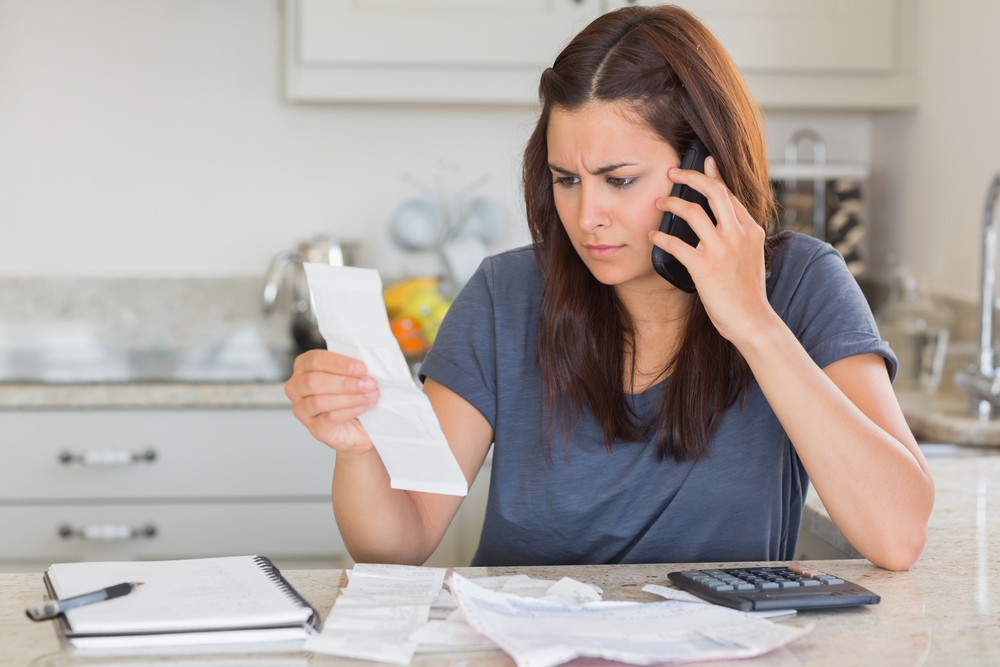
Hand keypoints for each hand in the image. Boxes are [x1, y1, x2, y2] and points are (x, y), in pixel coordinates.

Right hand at [284, 350, 379, 456]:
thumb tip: (364, 365)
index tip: (361, 368)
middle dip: (345, 382)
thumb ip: (351, 367)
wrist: (357, 425)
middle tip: (369, 383)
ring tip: (371, 395)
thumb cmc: (351, 393)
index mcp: (303, 367)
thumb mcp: (350, 374)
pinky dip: (350, 410)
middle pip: (314, 381)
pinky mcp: (313, 428)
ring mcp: (302, 410)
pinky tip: (365, 406)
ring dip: (350, 397)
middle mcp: (296, 387)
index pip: (314, 360)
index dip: (338, 363)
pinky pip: (329, 418)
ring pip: (319, 401)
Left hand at [648, 156, 775, 343]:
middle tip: (672, 172)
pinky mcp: (705, 267)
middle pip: (714, 192)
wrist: (753, 321)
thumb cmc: (748, 295)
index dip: (714, 176)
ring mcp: (722, 250)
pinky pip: (676, 244)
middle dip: (691, 177)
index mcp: (751, 231)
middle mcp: (738, 235)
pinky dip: (661, 236)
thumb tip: (724, 225)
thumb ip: (740, 239)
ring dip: (672, 204)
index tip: (703, 163)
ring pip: (694, 212)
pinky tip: (653, 236)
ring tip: (659, 203)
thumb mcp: (752, 258)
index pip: (731, 194)